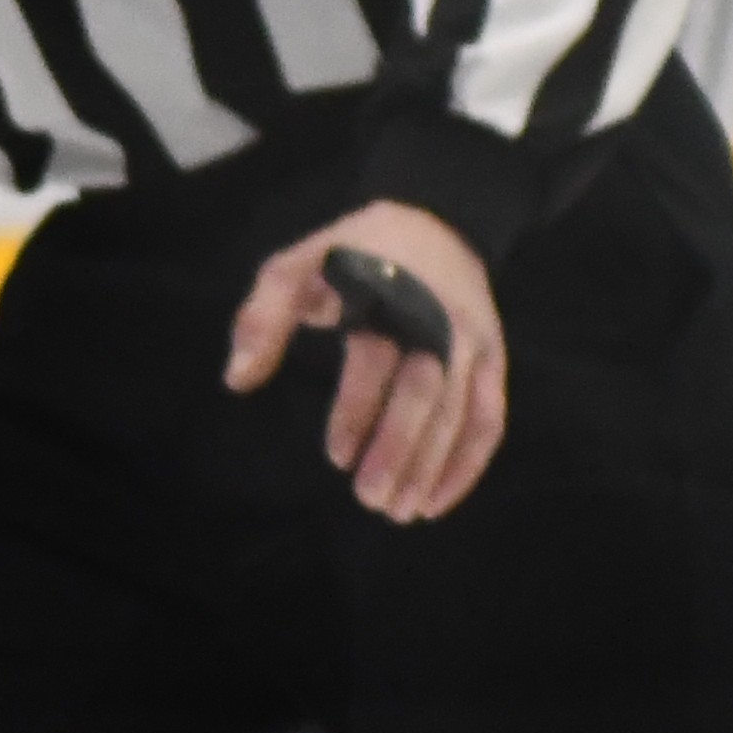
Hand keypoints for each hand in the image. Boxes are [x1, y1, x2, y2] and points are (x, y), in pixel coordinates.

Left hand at [222, 199, 506, 524]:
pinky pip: (490, 417)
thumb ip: (263, 318)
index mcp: (386, 297)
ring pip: (462, 413)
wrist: (435, 222)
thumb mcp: (296, 267)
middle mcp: (438, 322)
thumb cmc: (353, 253)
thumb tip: (237, 379)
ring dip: (435, 467)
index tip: (336, 457)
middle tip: (371, 499)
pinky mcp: (494, 358)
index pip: (376, 361)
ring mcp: (474, 342)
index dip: (357, 411)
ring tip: (403, 511)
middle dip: (401, 450)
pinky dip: (469, 463)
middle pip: (427, 395)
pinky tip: (438, 499)